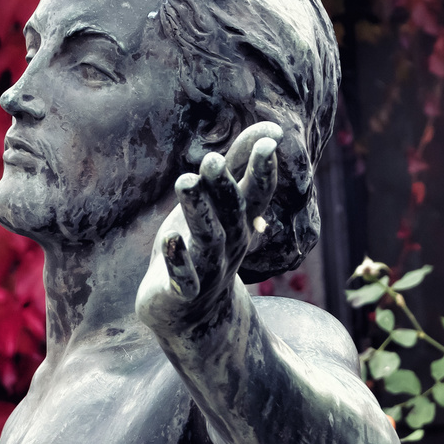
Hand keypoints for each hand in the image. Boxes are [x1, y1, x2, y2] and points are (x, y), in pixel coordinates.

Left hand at [137, 122, 282, 332]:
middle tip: (212, 159)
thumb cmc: (205, 246)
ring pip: (207, 239)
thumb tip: (272, 128)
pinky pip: (184, 278)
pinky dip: (179, 261)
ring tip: (185, 181)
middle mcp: (230, 244)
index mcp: (241, 222)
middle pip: (231, 213)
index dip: (263, 170)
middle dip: (224, 187)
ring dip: (198, 212)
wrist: (193, 315)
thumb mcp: (221, 204)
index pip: (258, 194)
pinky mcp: (182, 292)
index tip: (270, 142)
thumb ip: (240, 164)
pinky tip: (170, 241)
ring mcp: (208, 269)